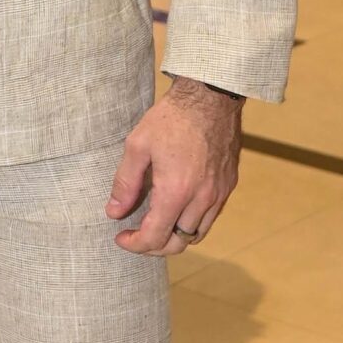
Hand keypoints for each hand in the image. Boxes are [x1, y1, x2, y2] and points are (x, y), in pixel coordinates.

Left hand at [106, 77, 242, 256]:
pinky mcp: (228, 184)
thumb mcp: (137, 146)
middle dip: (153, 246)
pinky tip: (176, 209)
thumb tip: (114, 211)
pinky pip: (210, 217)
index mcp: (176, 191)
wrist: (211, 96)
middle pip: (178, 243)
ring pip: (197, 234)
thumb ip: (125, 183)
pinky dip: (192, 223)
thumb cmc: (172, 118)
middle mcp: (202, 198)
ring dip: (174, 237)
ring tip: (155, 225)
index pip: (155, 237)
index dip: (134, 244)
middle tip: (136, 235)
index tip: (121, 237)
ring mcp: (219, 193)